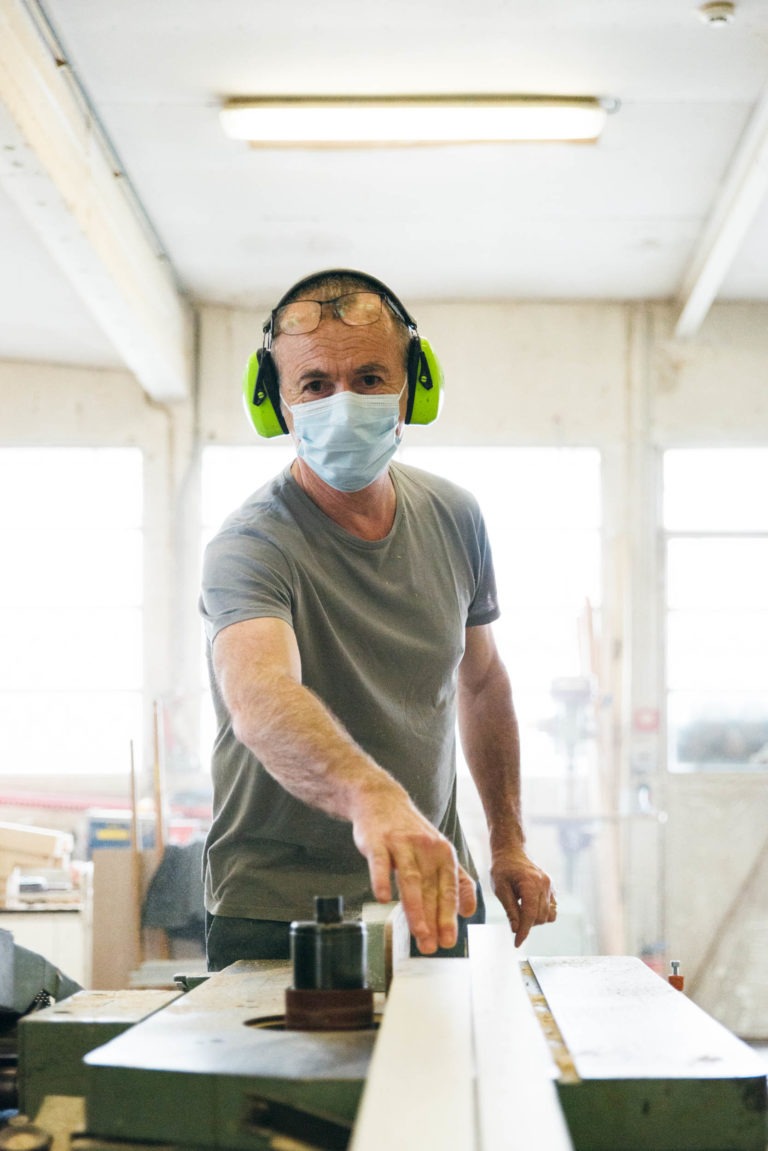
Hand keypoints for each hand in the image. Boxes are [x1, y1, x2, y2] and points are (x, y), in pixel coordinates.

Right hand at [352, 789, 476, 954]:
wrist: (381, 800)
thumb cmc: (410, 832)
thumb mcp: (438, 851)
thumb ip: (455, 879)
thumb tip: (467, 911)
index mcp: (444, 853)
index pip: (449, 889)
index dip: (449, 916)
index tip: (449, 941)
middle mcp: (426, 848)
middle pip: (431, 889)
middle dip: (433, 920)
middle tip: (432, 946)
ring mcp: (401, 843)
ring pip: (410, 879)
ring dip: (415, 908)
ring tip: (418, 932)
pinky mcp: (377, 841)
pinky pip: (380, 863)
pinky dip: (381, 880)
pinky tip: (382, 898)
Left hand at [490, 846, 555, 947]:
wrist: (511, 851)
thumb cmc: (502, 869)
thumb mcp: (500, 889)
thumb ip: (510, 910)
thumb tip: (516, 930)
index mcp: (531, 883)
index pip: (530, 914)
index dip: (524, 931)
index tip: (517, 943)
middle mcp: (545, 885)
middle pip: (540, 917)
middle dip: (527, 924)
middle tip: (513, 918)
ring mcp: (550, 886)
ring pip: (549, 916)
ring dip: (536, 920)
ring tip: (521, 911)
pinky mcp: (552, 888)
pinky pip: (553, 909)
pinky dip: (543, 913)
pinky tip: (530, 908)